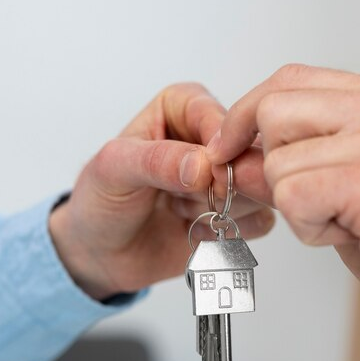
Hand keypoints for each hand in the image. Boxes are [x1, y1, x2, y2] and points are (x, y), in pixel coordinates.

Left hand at [49, 83, 274, 299]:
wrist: (100, 253)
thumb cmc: (100, 200)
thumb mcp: (113, 170)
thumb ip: (156, 161)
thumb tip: (202, 165)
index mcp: (182, 107)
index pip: (221, 118)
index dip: (219, 148)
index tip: (204, 174)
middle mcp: (211, 138)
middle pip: (249, 154)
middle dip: (223, 185)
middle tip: (191, 200)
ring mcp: (227, 177)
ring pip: (258, 189)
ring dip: (220, 210)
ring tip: (180, 213)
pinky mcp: (237, 212)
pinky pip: (259, 221)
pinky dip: (227, 232)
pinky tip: (194, 232)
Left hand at [207, 65, 359, 345]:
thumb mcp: (350, 185)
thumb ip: (296, 162)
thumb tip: (232, 157)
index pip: (290, 79)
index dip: (246, 114)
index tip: (227, 149)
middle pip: (273, 110)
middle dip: (269, 165)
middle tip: (311, 203)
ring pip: (278, 162)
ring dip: (298, 208)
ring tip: (348, 225)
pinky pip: (293, 196)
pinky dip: (309, 229)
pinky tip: (352, 238)